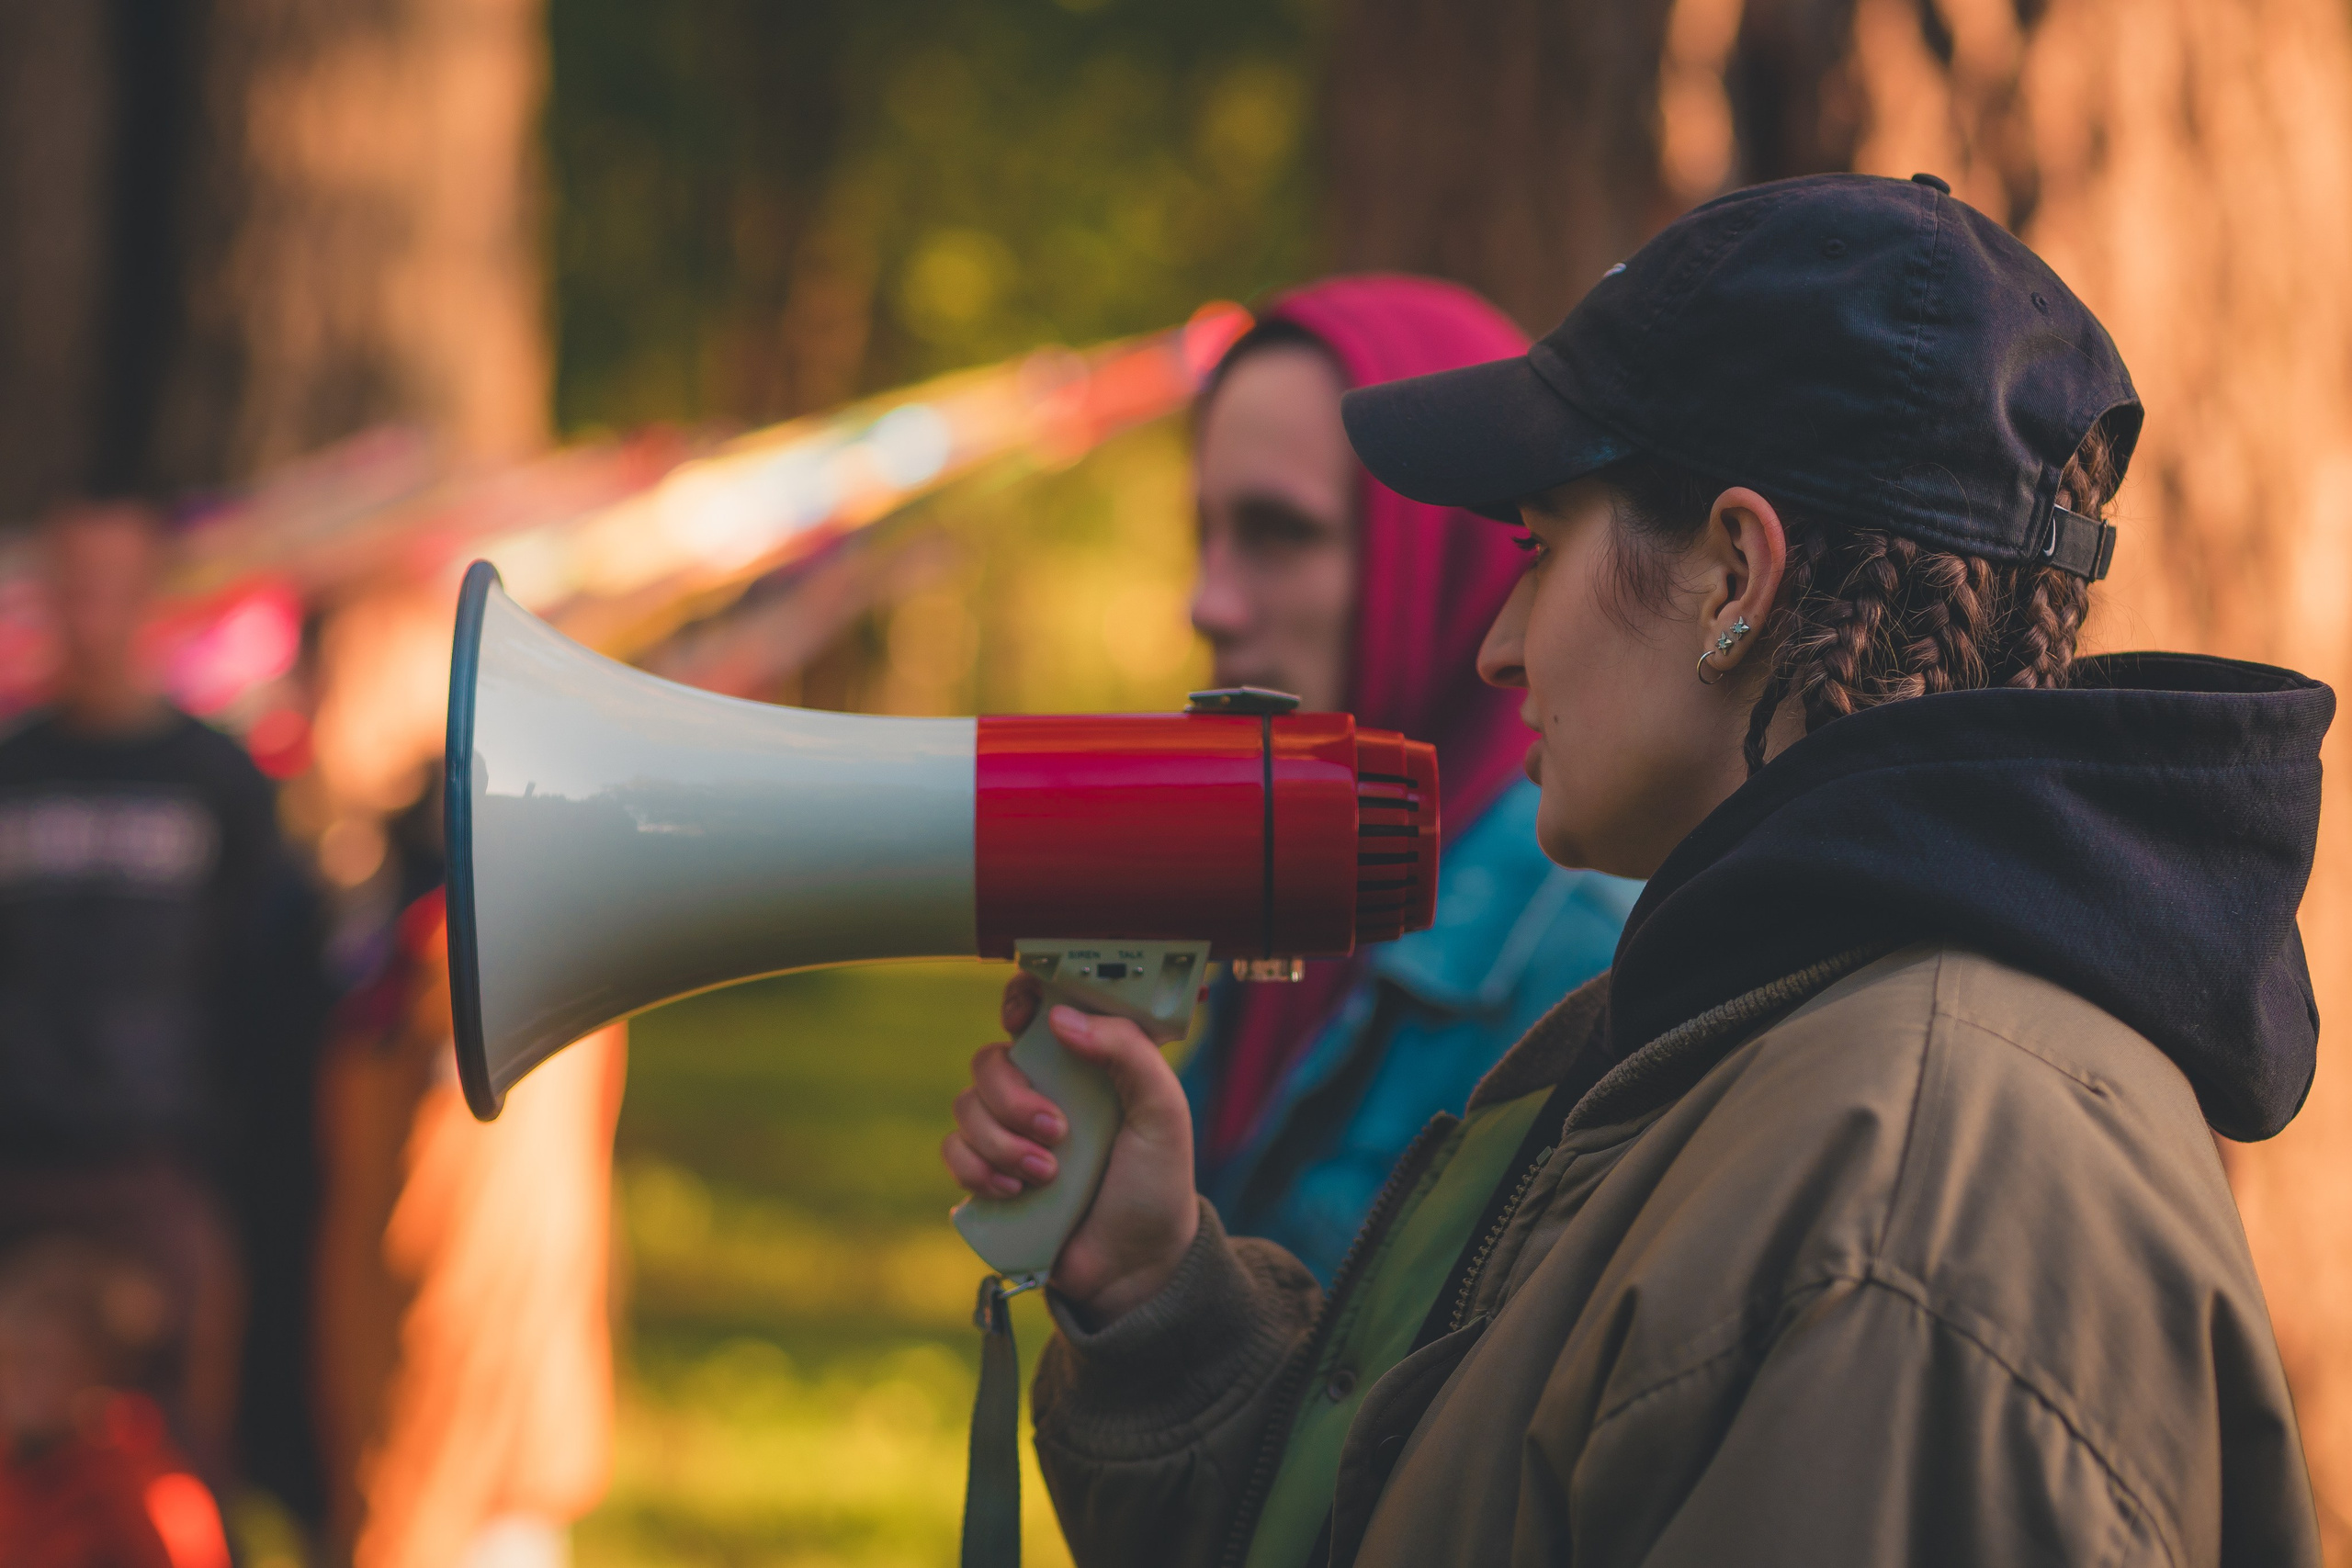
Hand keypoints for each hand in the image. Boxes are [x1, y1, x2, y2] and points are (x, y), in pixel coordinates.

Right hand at [942, 971, 1200, 1321]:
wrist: (1133, 1268)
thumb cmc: (1155, 1184)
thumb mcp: (1163, 1111)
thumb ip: (1128, 1051)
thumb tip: (1060, 1018)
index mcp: (1083, 1064)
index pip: (1036, 1010)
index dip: (1019, 1002)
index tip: (1021, 1021)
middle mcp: (1042, 1090)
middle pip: (989, 1061)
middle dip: (1013, 1099)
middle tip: (1057, 1133)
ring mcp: (1010, 1132)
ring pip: (965, 1106)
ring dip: (1001, 1142)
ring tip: (1046, 1175)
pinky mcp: (989, 1173)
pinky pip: (953, 1150)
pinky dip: (977, 1169)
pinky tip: (1015, 1191)